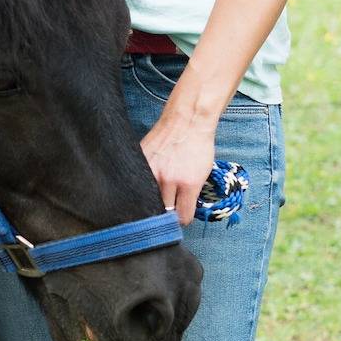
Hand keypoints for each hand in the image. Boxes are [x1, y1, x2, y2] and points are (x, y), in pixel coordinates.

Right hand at [140, 110, 216, 225]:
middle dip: (165, 214)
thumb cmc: (198, 146)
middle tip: (166, 209)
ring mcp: (152, 170)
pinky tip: (144, 184)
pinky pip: (137, 182)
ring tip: (154, 197)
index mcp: (188, 184)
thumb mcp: (203, 174)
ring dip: (150, 201)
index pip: (182, 217)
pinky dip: (140, 186)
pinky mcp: (140, 160)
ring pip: (146, 199)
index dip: (181, 219)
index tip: (179, 217)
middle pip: (162, 211)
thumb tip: (179, 210)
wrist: (187, 121)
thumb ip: (191, 193)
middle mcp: (168, 179)